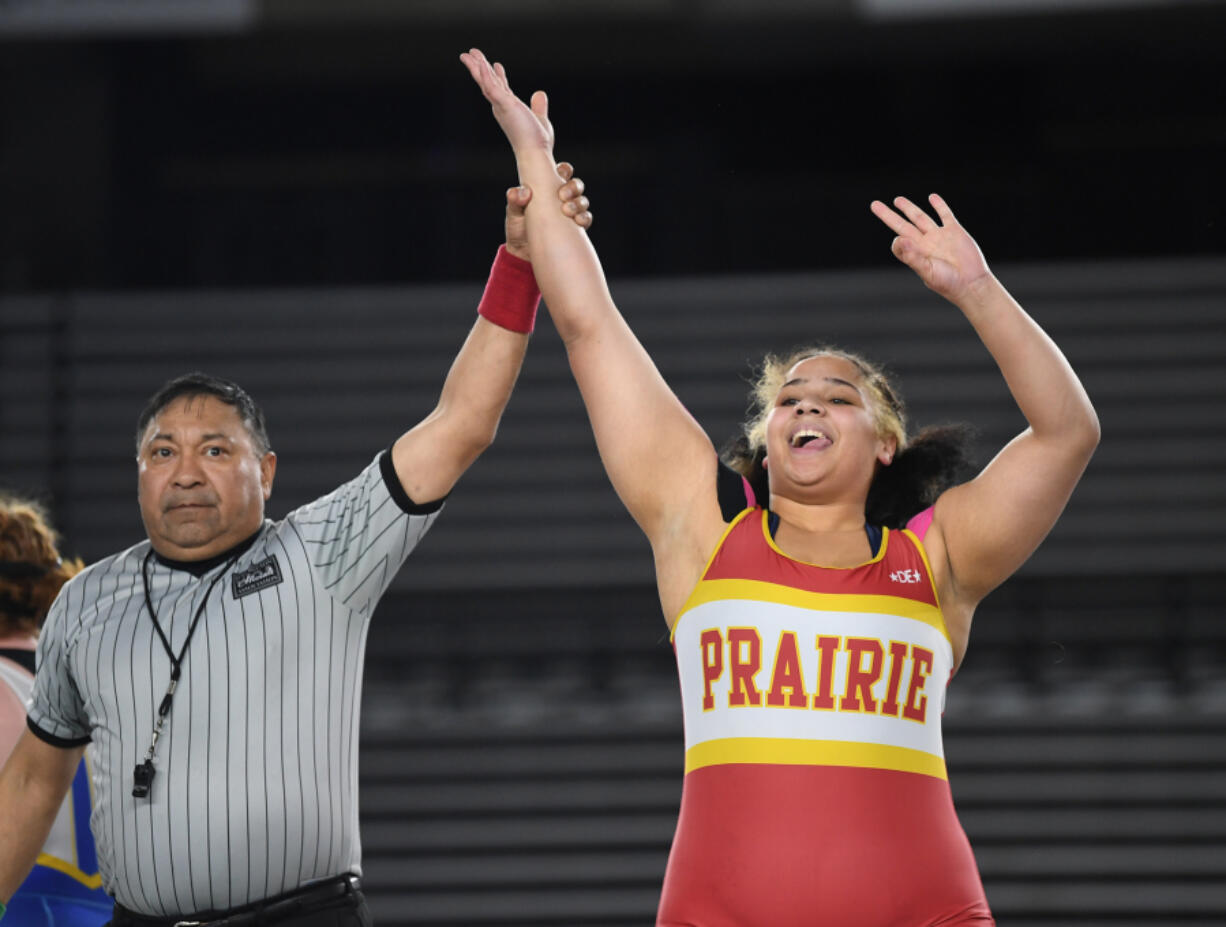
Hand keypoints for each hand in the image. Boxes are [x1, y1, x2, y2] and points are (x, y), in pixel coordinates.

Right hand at [461, 48, 553, 155]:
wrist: (535, 153)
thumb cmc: (537, 141)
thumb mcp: (540, 117)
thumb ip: (538, 106)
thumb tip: (540, 94)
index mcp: (508, 108)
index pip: (500, 88)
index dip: (497, 75)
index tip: (495, 64)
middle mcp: (501, 106)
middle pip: (487, 82)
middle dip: (479, 68)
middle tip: (470, 54)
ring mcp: (501, 105)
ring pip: (485, 82)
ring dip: (477, 67)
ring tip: (469, 54)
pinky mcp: (505, 105)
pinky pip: (492, 87)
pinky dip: (486, 75)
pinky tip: (483, 63)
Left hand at [505, 162, 592, 260]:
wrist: (523, 254)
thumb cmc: (517, 228)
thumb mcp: (513, 212)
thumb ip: (514, 200)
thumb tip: (524, 192)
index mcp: (548, 188)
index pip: (562, 172)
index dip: (565, 170)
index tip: (560, 174)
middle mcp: (561, 198)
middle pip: (576, 185)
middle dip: (573, 187)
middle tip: (562, 195)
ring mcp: (570, 213)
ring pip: (582, 201)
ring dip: (578, 203)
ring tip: (567, 210)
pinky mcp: (575, 228)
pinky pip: (586, 219)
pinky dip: (584, 218)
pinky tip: (577, 221)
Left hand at [870, 194, 991, 302]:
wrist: (971, 283)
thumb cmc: (947, 282)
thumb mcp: (927, 271)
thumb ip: (912, 257)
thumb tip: (900, 239)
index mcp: (915, 254)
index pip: (898, 242)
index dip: (896, 241)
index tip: (901, 240)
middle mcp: (924, 244)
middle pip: (903, 225)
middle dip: (889, 215)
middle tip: (874, 205)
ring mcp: (938, 236)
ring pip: (920, 217)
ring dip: (909, 208)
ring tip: (897, 200)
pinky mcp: (954, 231)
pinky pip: (945, 215)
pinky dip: (939, 205)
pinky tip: (932, 197)